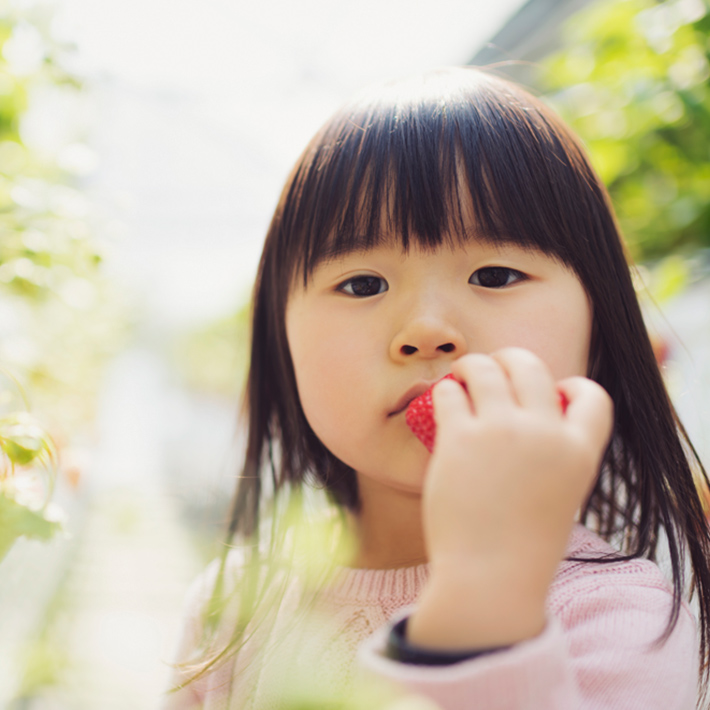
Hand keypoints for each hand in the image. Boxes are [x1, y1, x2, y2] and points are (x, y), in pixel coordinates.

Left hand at [408, 347, 612, 649]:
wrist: (490, 579)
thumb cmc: (521, 544)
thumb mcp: (558, 495)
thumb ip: (553, 454)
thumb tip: (527, 414)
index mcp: (579, 452)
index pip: (593, 396)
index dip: (572, 386)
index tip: (552, 390)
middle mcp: (544, 433)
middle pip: (530, 364)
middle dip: (510, 358)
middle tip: (492, 367)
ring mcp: (502, 433)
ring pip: (485, 368)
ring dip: (471, 365)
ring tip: (461, 374)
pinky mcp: (461, 439)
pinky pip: (448, 393)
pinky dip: (445, 390)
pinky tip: (443, 399)